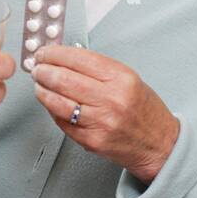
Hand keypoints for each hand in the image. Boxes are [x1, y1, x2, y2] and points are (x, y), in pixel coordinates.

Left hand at [31, 44, 177, 182]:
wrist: (160, 145)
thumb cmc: (144, 111)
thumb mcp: (129, 80)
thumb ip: (98, 69)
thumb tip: (65, 58)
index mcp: (121, 79)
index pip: (79, 59)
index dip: (56, 53)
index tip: (45, 52)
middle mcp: (111, 99)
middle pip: (64, 79)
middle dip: (44, 71)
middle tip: (37, 68)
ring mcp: (100, 121)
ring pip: (58, 101)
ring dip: (42, 90)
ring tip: (39, 84)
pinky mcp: (91, 140)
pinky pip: (62, 121)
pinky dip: (51, 110)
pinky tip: (50, 102)